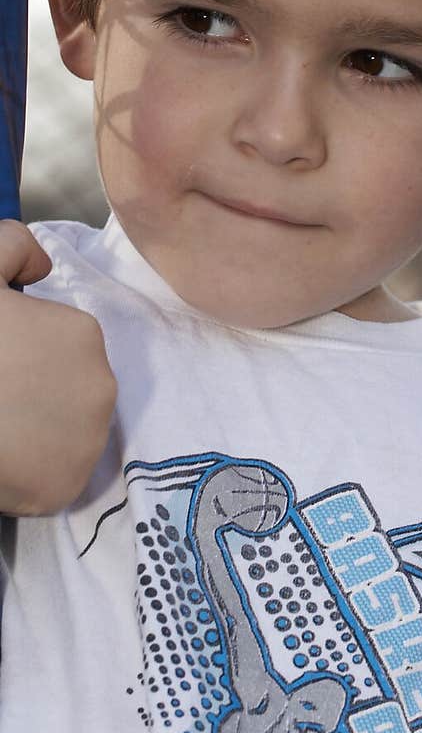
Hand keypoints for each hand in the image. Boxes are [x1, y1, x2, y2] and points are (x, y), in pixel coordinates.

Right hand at [0, 220, 118, 514]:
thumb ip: (14, 246)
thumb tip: (41, 265)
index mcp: (84, 333)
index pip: (62, 344)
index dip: (25, 352)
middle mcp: (102, 385)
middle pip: (68, 388)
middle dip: (36, 390)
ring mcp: (88, 439)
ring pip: (65, 431)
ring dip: (38, 429)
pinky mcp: (66, 486)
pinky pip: (54, 475)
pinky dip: (32, 472)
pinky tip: (1, 459)